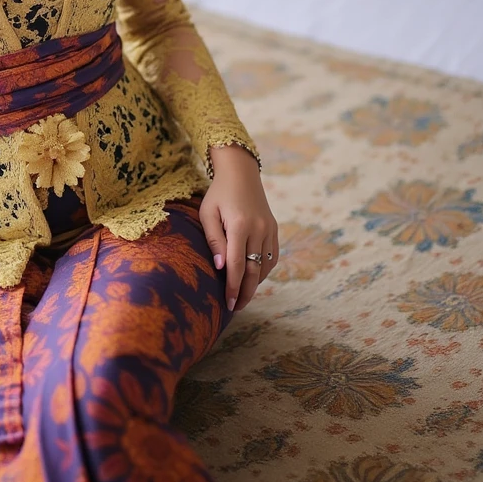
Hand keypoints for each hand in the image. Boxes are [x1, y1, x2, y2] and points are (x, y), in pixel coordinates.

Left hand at [197, 144, 277, 312]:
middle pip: (254, 270)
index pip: (237, 265)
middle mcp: (259, 229)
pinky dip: (263, 271)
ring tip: (242, 295)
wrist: (241, 173)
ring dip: (255, 284)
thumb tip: (222, 268)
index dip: (233, 287)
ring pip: (265, 266)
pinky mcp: (274, 229)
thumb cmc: (218, 194)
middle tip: (236, 308)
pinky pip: (272, 257)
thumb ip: (214, 240)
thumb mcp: (208, 213)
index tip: (228, 304)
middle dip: (246, 292)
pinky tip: (252, 278)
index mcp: (240, 225)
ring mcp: (269, 229)